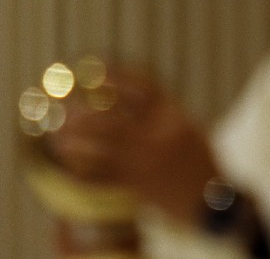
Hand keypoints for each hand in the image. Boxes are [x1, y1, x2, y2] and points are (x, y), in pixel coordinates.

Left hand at [46, 65, 220, 224]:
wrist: (211, 201)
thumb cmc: (198, 161)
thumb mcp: (188, 128)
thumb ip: (163, 113)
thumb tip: (131, 96)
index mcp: (174, 116)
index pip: (143, 89)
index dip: (119, 76)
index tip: (95, 69)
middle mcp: (159, 135)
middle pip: (114, 119)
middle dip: (85, 114)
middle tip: (65, 109)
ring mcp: (148, 161)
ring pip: (103, 146)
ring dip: (77, 140)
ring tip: (58, 134)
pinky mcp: (139, 185)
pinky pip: (104, 173)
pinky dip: (84, 167)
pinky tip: (68, 161)